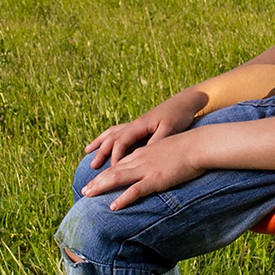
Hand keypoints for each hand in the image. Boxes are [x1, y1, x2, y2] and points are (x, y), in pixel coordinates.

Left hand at [80, 133, 206, 209]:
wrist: (199, 145)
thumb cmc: (188, 148)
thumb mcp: (167, 150)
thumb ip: (157, 158)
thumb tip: (156, 168)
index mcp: (143, 153)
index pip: (119, 164)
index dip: (105, 173)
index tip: (95, 181)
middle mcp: (140, 159)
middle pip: (113, 171)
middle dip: (97, 181)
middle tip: (84, 191)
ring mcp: (146, 169)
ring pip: (117, 178)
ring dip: (101, 187)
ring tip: (88, 195)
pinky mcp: (156, 179)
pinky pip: (135, 190)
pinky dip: (123, 198)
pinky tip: (113, 206)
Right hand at [84, 97, 198, 167]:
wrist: (185, 102)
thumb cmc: (179, 116)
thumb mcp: (170, 129)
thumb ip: (156, 141)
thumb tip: (142, 155)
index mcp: (139, 125)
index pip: (121, 142)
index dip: (114, 157)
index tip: (110, 172)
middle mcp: (134, 124)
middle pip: (112, 138)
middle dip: (101, 152)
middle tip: (91, 167)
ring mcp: (136, 125)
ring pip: (113, 134)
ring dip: (100, 143)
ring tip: (88, 152)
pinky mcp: (141, 126)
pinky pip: (120, 133)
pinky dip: (110, 139)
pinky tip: (108, 144)